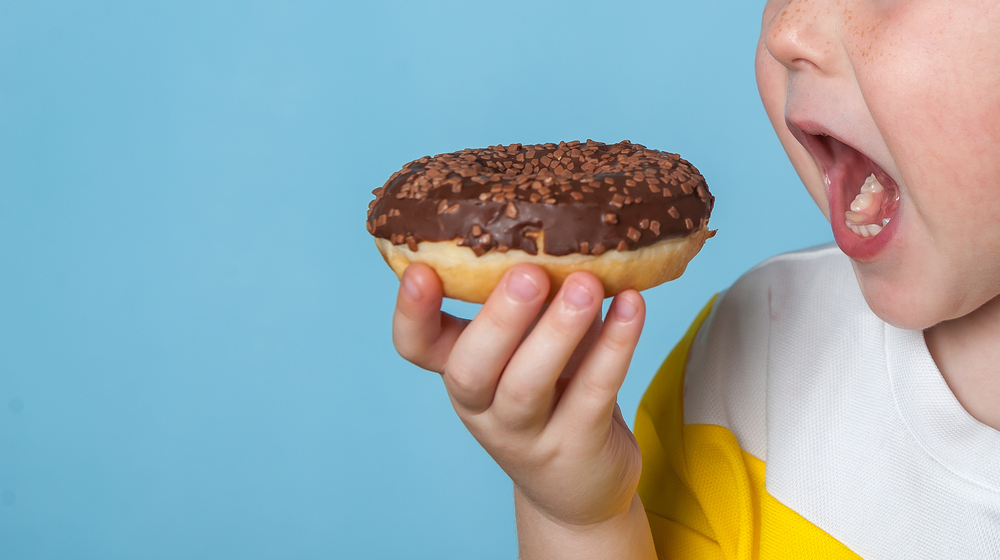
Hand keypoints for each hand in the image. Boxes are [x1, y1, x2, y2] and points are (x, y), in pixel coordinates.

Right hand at [392, 262, 646, 533]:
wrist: (581, 486)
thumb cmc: (553, 393)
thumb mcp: (528, 347)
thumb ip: (531, 299)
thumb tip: (556, 214)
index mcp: (462, 372)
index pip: (415, 347)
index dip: (411, 313)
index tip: (421, 269)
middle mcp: (482, 408)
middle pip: (470, 371)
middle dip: (497, 320)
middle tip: (528, 274)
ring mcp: (525, 435)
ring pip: (527, 386)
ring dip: (558, 332)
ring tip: (587, 285)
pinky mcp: (575, 448)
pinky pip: (593, 395)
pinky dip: (614, 348)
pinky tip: (633, 306)